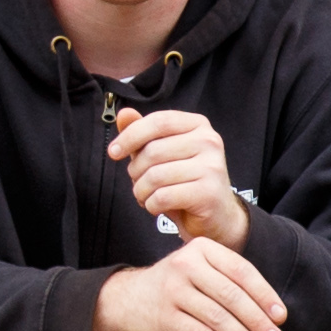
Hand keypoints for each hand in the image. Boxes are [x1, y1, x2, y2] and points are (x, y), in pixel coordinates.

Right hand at [97, 233, 290, 330]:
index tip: (280, 317)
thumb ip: (231, 282)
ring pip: (219, 318)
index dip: (265, 295)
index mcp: (202, 250)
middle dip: (258, 322)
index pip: (242, 271)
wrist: (128, 299)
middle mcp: (186, 265)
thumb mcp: (200, 271)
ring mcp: (173, 291)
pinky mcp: (165, 317)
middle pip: (232, 296)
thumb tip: (272, 315)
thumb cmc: (177, 287)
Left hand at [106, 104, 246, 249]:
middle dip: (135, 171)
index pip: (158, 121)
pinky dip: (151, 205)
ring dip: (141, 191)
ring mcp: (211, 167)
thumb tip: (124, 114)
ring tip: (146, 196)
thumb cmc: (185, 181)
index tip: (113, 152)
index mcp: (198, 125)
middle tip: (138, 183)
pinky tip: (157, 206)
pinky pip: (163, 197)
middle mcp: (209, 141)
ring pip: (155, 176)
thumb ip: (143, 134)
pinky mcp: (208, 193)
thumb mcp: (162, 154)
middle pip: (153, 151)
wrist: (216, 216)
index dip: (130, 136)